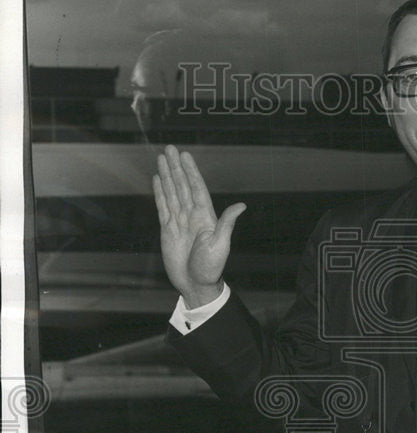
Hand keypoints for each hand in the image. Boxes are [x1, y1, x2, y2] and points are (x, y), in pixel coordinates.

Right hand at [153, 145, 245, 307]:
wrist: (195, 284)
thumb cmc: (211, 268)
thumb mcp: (221, 244)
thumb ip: (227, 223)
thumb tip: (242, 205)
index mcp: (205, 216)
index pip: (196, 188)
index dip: (191, 172)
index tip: (185, 156)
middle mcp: (192, 216)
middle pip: (182, 186)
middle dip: (176, 167)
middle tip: (170, 148)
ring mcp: (179, 221)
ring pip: (171, 193)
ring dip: (167, 176)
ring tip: (162, 158)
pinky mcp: (167, 230)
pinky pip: (162, 207)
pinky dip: (160, 193)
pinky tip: (158, 180)